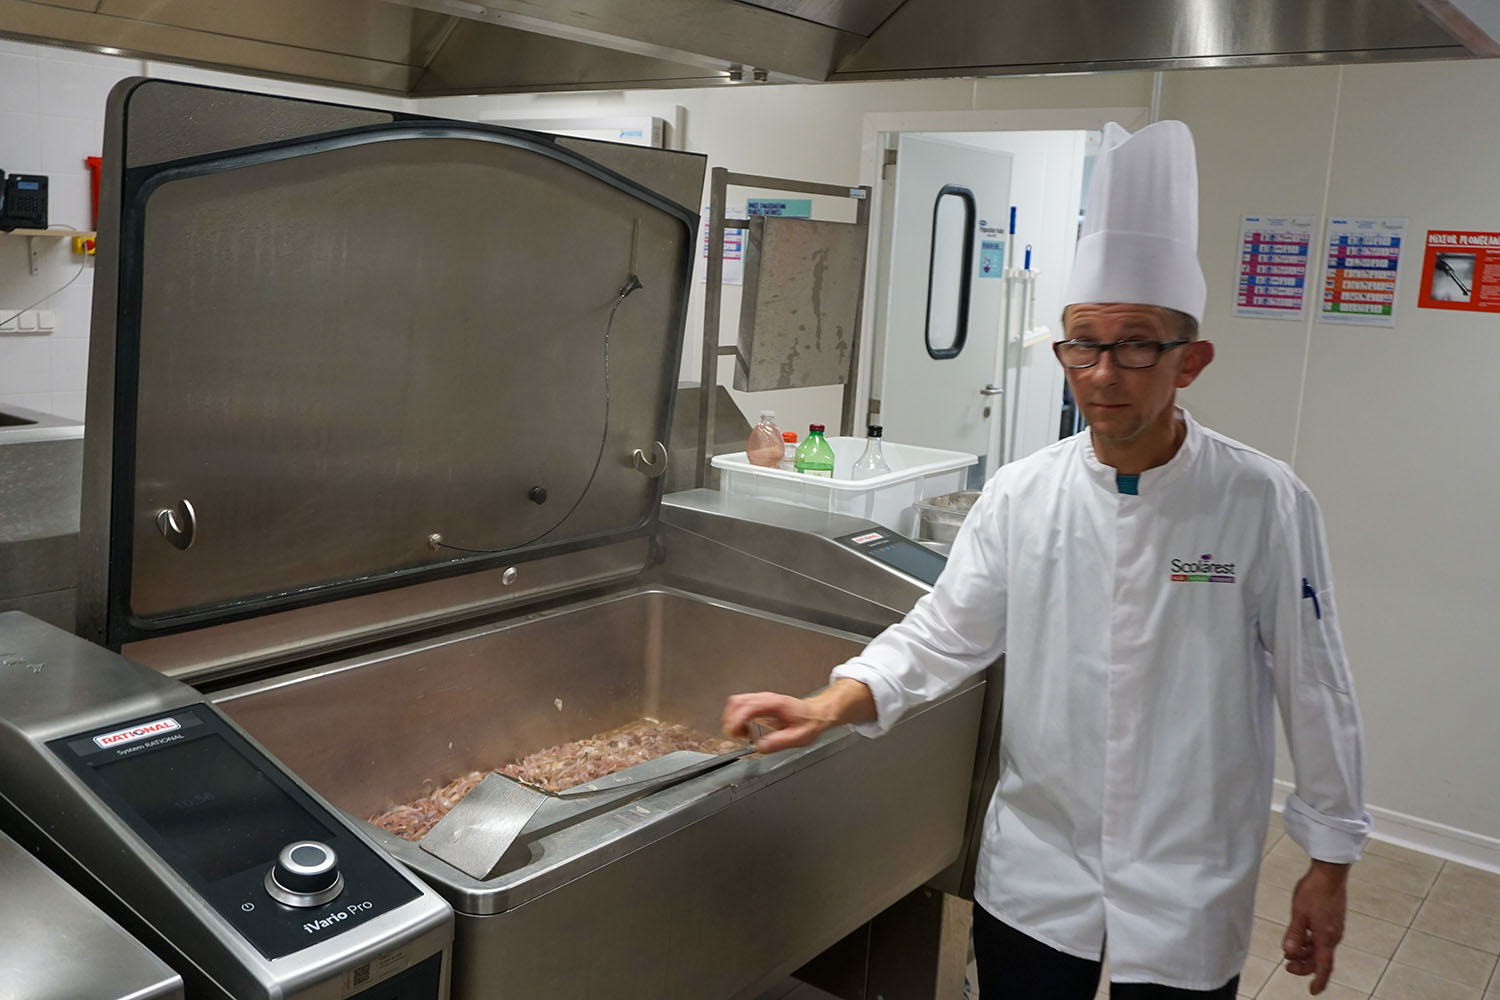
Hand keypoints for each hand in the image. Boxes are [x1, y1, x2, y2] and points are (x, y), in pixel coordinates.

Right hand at [722, 679, 875, 753]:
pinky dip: (738, 718)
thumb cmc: (809, 723)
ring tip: (742, 734)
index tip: (733, 732)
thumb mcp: (798, 738)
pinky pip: (741, 706)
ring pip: (737, 702)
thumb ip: (778, 742)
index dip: (737, 719)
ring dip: (733, 719)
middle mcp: (766, 699)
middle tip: (737, 736)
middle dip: (731, 719)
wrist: (817, 714)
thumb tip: (760, 747)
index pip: (748, 707)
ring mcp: (762, 700)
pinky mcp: (760, 704)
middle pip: (737, 701)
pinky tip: (746, 730)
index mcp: (775, 704)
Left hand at [1282, 860, 1349, 993]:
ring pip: (1321, 948)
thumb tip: (1290, 952)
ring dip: (1307, 953)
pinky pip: (1323, 938)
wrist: (1330, 874)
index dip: (1318, 981)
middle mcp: (1334, 936)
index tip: (1312, 991)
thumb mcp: (1298, 914)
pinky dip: (1312, 942)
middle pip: (1321, 959)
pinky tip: (1302, 936)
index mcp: (1326, 937)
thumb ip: (1294, 935)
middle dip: (1305, 965)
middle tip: (1288, 965)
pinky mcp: (1334, 920)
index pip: (1323, 967)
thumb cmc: (1315, 890)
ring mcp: (1335, 928)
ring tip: (1291, 950)